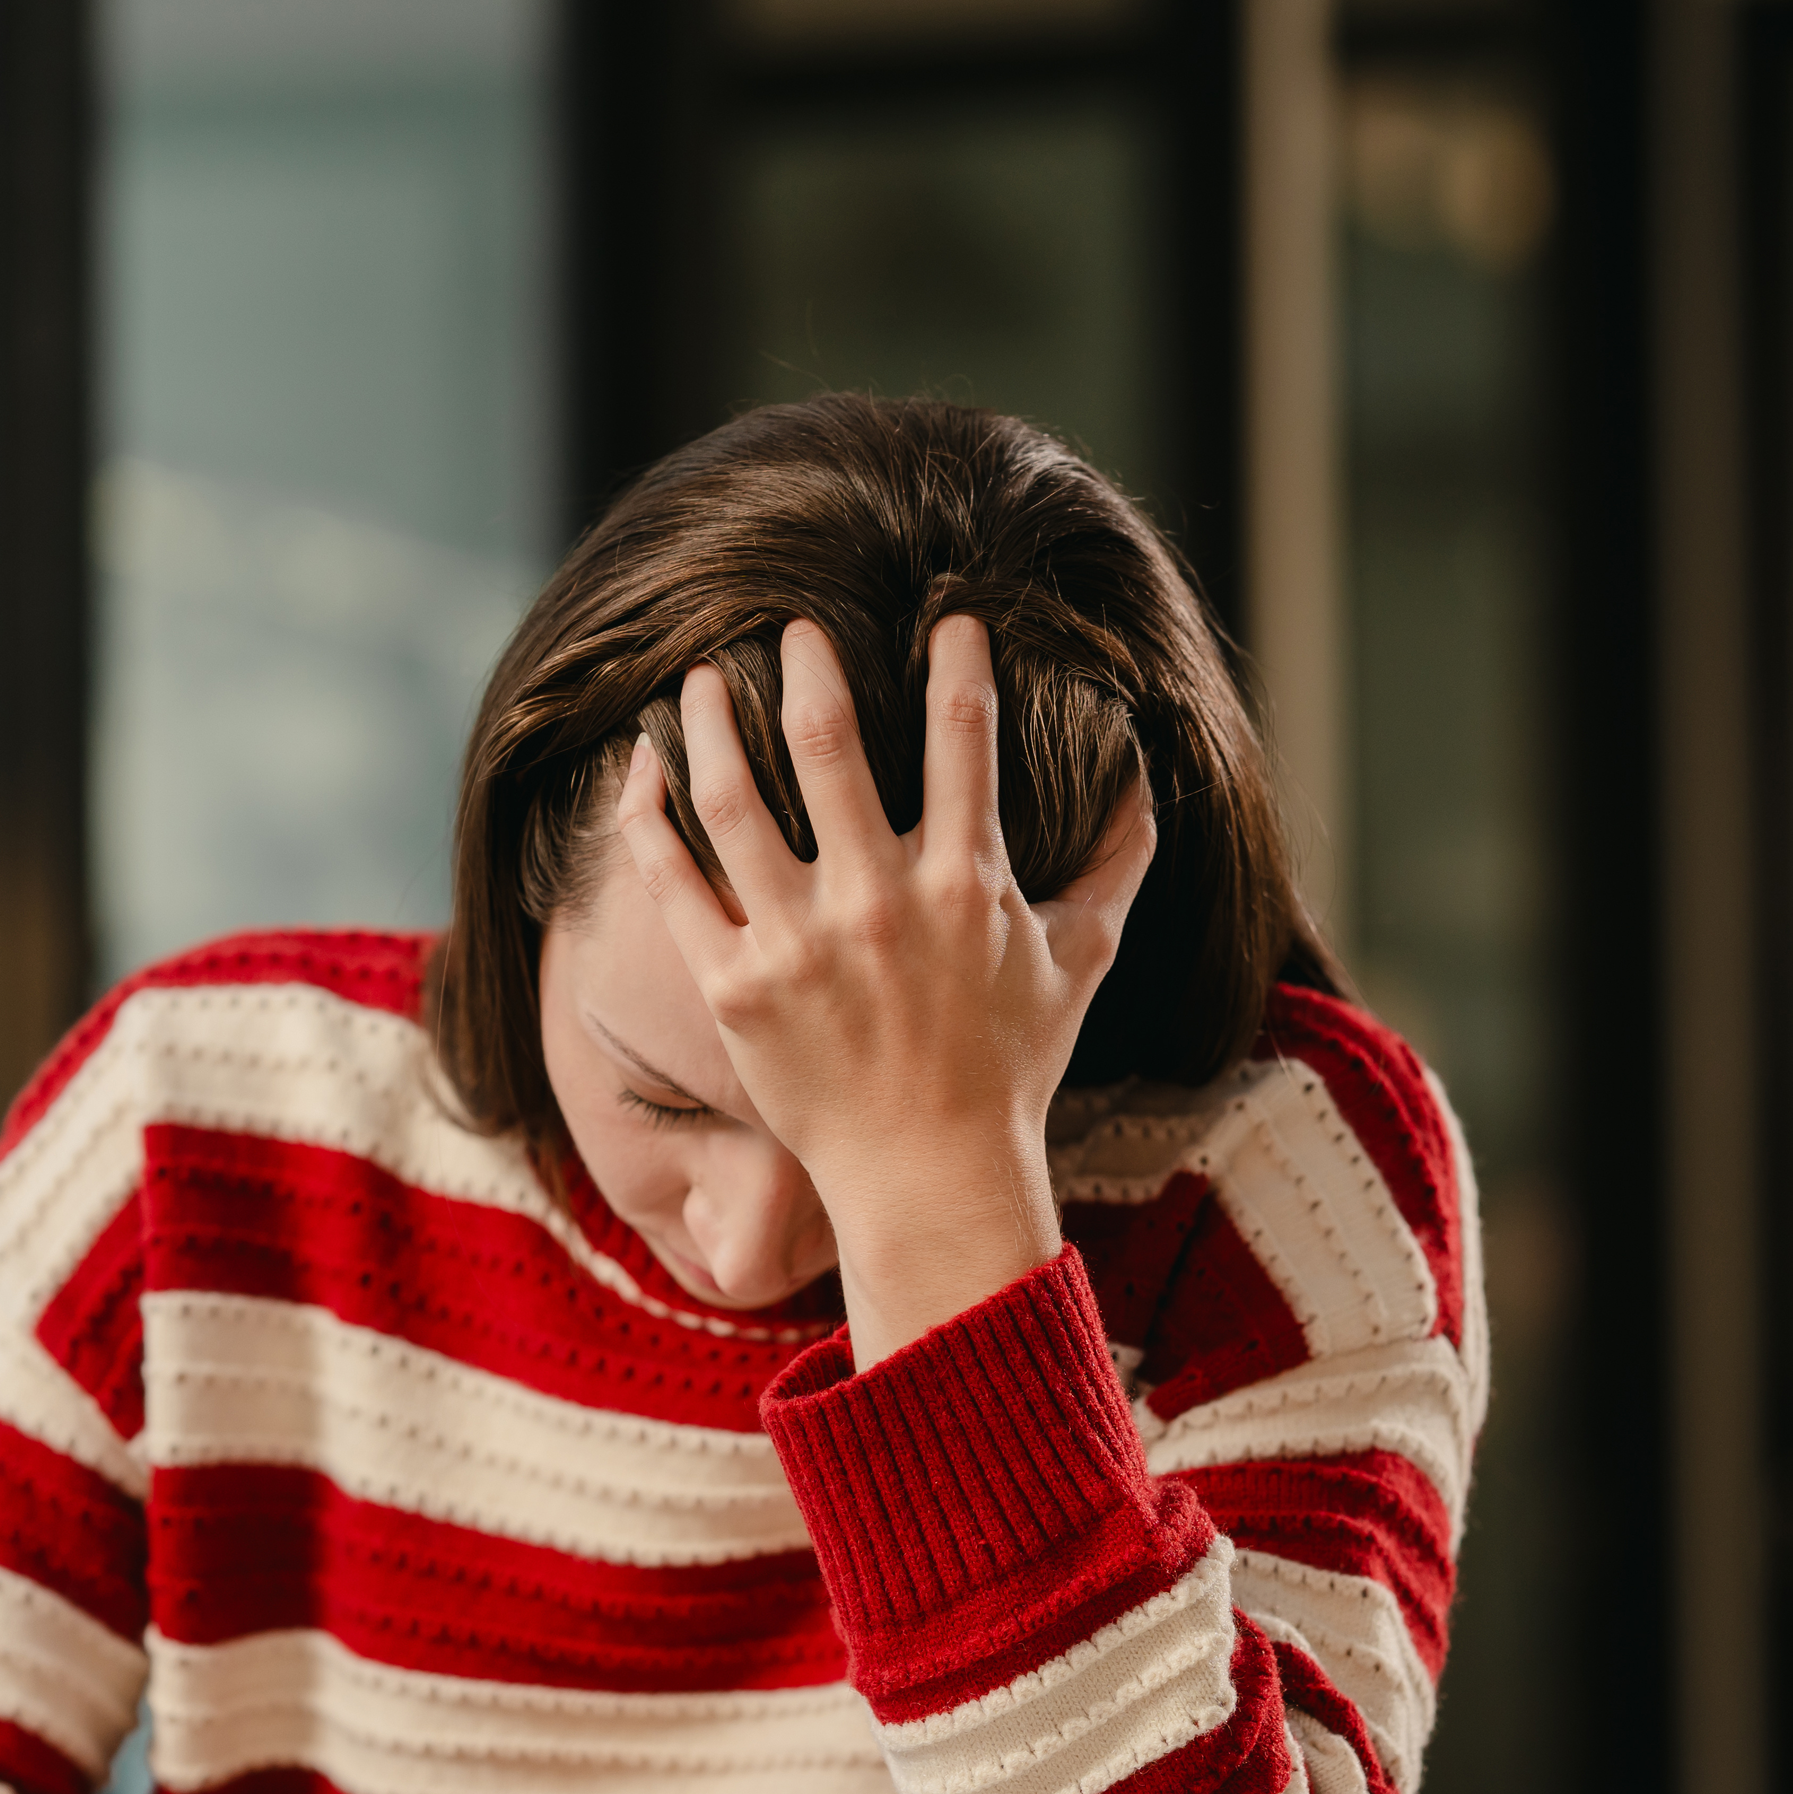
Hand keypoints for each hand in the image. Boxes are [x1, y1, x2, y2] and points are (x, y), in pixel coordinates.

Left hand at [645, 615, 1163, 1365]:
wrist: (928, 1178)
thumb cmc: (1008, 1069)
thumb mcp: (1082, 962)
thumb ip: (1116, 864)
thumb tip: (1149, 781)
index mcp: (964, 884)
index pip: (963, 735)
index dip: (958, 659)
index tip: (947, 616)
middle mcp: (877, 903)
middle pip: (828, 742)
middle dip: (807, 663)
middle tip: (791, 625)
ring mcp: (797, 944)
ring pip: (732, 798)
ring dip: (710, 722)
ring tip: (702, 677)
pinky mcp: (733, 986)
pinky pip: (672, 881)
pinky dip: (650, 814)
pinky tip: (643, 766)